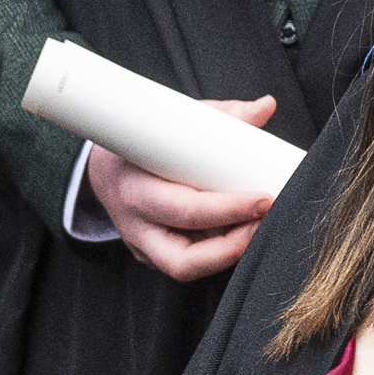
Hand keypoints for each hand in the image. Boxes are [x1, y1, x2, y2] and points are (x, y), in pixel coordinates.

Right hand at [83, 95, 277, 283]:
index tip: (264, 198)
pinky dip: (218, 252)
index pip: (183, 209)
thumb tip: (265, 106)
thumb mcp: (173, 125)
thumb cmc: (145, 146)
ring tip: (258, 228)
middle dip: (233, 244)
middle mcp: (136, 226)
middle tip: (267, 219)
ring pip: (186, 269)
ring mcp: (143, 247)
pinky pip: (188, 264)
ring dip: (228, 254)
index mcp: (135, 188)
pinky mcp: (153, 257)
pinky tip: (241, 232)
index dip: (226, 210)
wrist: (106, 170)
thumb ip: (221, 118)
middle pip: (183, 258)